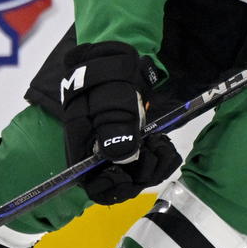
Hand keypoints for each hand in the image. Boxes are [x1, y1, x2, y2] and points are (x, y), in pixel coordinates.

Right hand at [60, 41, 180, 204]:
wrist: (117, 60)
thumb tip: (120, 158)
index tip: (128, 174)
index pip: (92, 184)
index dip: (111, 187)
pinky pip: (148, 162)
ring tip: (161, 143)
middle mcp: (99, 155)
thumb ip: (113, 128)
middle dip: (141, 173)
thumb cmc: (105, 77)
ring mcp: (118, 150)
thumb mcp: (109, 98)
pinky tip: (163, 143)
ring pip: (137, 174)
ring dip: (155, 165)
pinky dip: (161, 157)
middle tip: (154, 151)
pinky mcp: (133, 145)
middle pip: (119, 183)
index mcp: (83, 148)